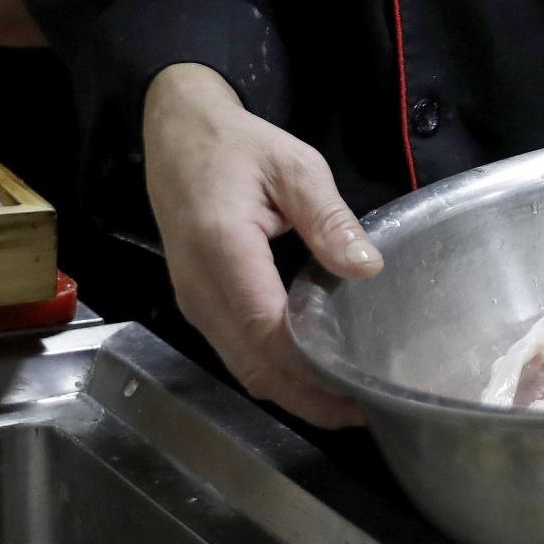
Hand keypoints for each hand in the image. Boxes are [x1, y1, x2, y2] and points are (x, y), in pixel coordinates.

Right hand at [142, 63, 382, 427]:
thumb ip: (329, 218)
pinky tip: (308, 373)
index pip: (269, 331)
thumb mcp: (294, 165)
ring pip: (241, 365)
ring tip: (344, 402)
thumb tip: (367, 268)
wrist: (177, 132)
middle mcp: (201, 287)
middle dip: (306, 398)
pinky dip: (270, 372)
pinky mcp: (197, 302)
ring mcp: (193, 299)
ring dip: (288, 391)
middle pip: (253, 365)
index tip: (356, 392)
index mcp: (224, 251)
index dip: (311, 371)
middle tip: (362, 412)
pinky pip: (234, 351)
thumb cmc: (237, 146)